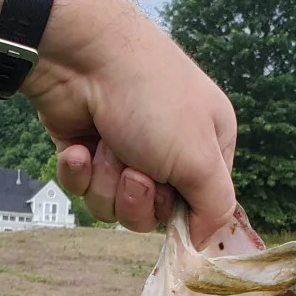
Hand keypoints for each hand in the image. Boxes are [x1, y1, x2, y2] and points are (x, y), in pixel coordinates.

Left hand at [23, 0, 236, 242]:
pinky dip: (79, 170)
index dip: (182, 212)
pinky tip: (80, 144)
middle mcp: (168, 149)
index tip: (170, 202)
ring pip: (113, 205)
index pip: (202, 205)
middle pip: (152, 213)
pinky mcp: (84, 150)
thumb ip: (215, 207)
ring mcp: (123, 149)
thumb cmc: (152, 100)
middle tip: (135, 169)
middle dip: (137, 197)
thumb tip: (203, 240)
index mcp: (208, 146)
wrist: (83, 56)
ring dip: (107, 181)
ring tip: (107, 146)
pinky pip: (82, 187)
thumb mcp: (201, 160)